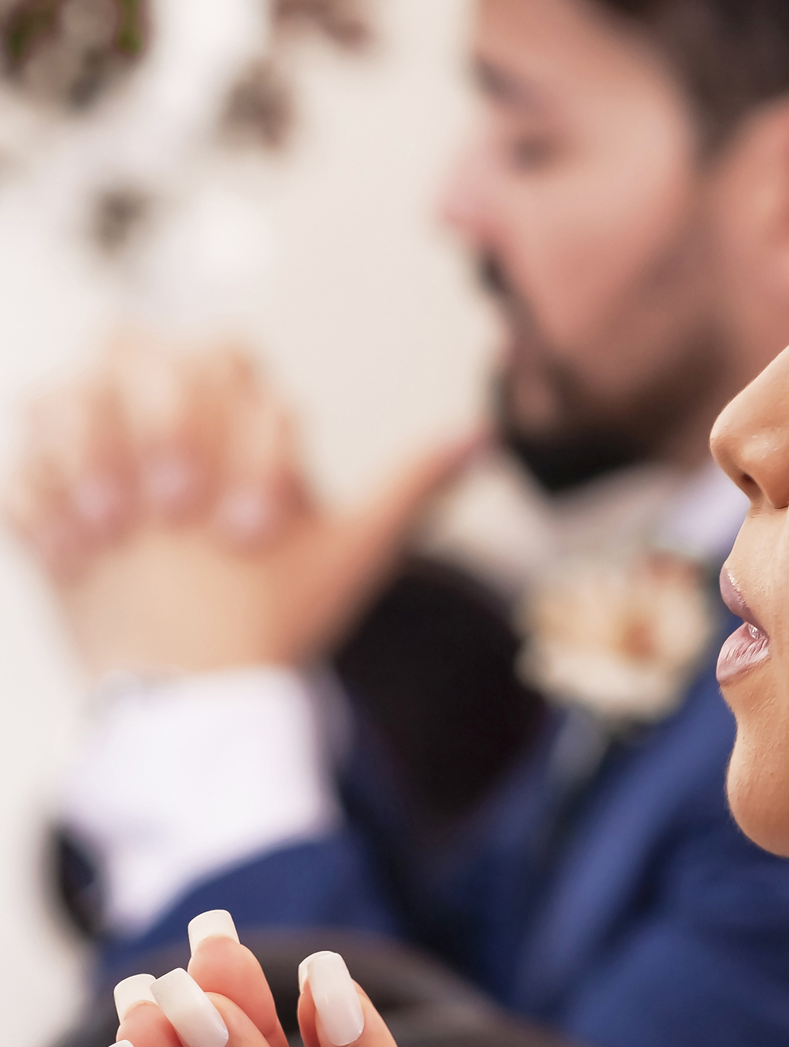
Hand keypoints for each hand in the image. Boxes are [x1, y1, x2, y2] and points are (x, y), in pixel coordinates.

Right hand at [6, 332, 484, 674]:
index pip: (227, 366)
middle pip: (135, 351)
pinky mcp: (46, 507)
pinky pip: (18, 472)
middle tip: (173, 511)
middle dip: (157, 425)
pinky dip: (37, 505)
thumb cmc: (283, 616)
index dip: (238, 444)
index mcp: (234, 414)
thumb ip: (411, 487)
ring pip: (61, 394)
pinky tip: (71, 558)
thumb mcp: (353, 554)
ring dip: (85, 453)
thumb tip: (485, 435)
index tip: (247, 531)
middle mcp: (160, 419)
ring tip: (113, 531)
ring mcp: (95, 460)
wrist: (204, 695)